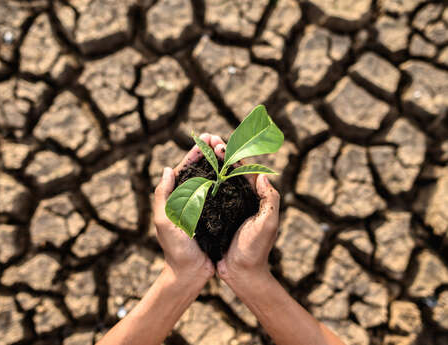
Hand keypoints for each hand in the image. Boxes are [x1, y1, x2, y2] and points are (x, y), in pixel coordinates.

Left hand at [153, 134, 224, 282]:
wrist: (190, 273)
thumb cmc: (175, 249)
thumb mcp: (165, 221)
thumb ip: (163, 196)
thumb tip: (167, 169)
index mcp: (176, 197)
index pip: (185, 169)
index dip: (195, 152)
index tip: (206, 138)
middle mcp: (190, 199)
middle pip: (200, 170)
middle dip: (209, 153)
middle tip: (219, 138)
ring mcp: (204, 206)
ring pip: (212, 179)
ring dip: (220, 163)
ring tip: (229, 149)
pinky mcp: (216, 215)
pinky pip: (223, 194)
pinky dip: (228, 181)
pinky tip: (237, 172)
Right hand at [211, 138, 280, 282]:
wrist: (241, 274)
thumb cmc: (255, 250)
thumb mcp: (268, 224)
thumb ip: (270, 200)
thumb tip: (263, 175)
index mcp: (255, 197)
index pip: (244, 170)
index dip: (232, 155)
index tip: (220, 143)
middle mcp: (242, 199)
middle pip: (230, 170)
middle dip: (220, 153)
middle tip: (208, 139)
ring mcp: (228, 207)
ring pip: (219, 180)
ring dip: (210, 164)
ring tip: (200, 150)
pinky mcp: (217, 216)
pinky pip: (209, 195)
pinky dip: (202, 182)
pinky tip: (192, 175)